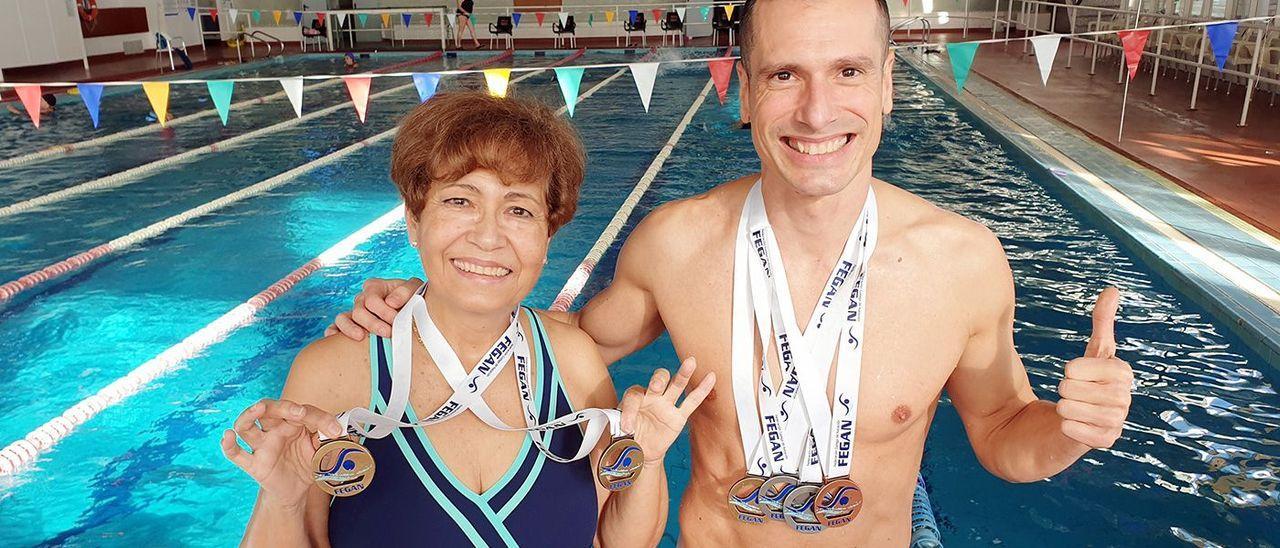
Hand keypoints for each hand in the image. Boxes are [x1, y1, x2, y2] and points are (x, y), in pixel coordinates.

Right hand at [220, 399, 344, 507]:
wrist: (297, 492)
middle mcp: (275, 430)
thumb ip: (335, 444)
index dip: (320, 419)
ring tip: (258, 409)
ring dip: (250, 415)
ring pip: (247, 425)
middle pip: (271, 409)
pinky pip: (236, 454)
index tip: (335, 431)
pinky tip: (228, 436)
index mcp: (294, 423)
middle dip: (284, 406)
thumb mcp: (325, 453)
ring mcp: (262, 446)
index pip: (304, 412)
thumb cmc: (308, 465)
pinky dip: (228, 445)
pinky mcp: (254, 464)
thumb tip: (349, 437)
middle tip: (299, 412)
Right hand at [323, 277, 423, 339]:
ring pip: (343, 318)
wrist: (413, 315)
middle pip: (359, 311)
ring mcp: (354, 313)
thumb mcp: (415, 290)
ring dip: (350, 328)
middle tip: (388, 333)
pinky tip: (334, 339)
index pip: (372, 299)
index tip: (396, 320)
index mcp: (375, 287)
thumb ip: (405, 291)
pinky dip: (333, 332)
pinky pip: (335, 327)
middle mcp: (361, 299)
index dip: (383, 311)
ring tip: (361, 337)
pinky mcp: (350, 326)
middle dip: (373, 323)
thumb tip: (391, 302)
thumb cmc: (413, 300)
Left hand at [618, 358, 715, 464]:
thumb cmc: (623, 441)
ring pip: (675, 385)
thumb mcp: (611, 438)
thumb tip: (598, 450)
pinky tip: (711, 376)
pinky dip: (701, 390)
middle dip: (657, 381)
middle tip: (656, 387)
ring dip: (683, 374)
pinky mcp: (678, 417)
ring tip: (690, 362)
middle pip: (656, 381)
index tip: (626, 428)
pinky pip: (691, 402)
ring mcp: (665, 405)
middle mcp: (650, 398)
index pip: (633, 396)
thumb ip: (608, 438)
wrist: (638, 453)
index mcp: (632, 400)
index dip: (629, 410)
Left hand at [1056, 287, 1132, 448]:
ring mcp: (1117, 422)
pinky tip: (1069, 427)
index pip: (1097, 366)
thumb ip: (1102, 324)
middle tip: (1067, 394)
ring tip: (1067, 409)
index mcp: (1122, 374)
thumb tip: (1113, 289)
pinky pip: (1079, 432)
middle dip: (1066, 389)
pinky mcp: (1105, 443)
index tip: (1073, 373)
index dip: (1078, 369)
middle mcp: (1124, 398)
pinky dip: (1067, 427)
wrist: (1053, 424)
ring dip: (1064, 408)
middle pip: (1080, 388)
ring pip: (1077, 409)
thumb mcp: (1089, 354)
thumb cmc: (1076, 386)